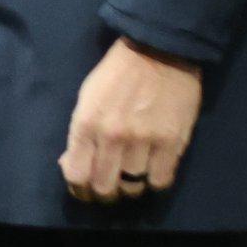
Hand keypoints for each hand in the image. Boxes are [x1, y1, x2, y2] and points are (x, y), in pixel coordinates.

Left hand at [60, 37, 202, 204]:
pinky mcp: (172, 142)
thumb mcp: (86, 99)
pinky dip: (154, 183)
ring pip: (133, 187)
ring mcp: (144, 140)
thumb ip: (80, 135)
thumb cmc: (117, 74)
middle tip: (109, 190)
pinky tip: (152, 172)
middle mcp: (113, 136)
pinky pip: (161, 180)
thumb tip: (74, 166)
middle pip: (105, 188)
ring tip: (131, 179)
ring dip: (130, 187)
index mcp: (86, 124)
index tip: (85, 190)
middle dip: (104, 195)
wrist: (159, 51)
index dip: (80, 190)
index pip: (77, 176)